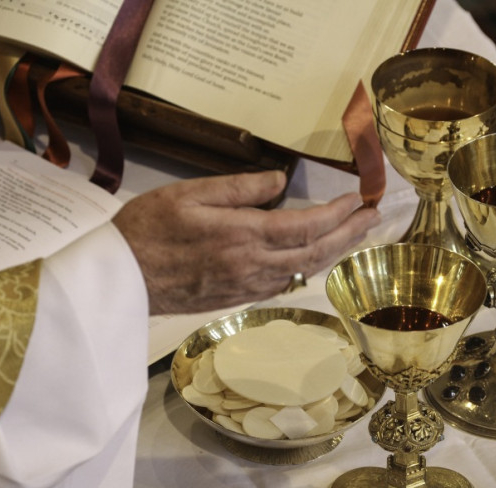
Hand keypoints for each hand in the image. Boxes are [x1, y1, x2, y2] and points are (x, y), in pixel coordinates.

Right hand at [112, 171, 380, 314]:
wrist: (121, 280)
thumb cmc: (147, 230)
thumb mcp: (190, 194)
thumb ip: (240, 188)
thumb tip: (279, 181)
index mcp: (243, 236)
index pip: (307, 225)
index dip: (338, 213)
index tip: (358, 198)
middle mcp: (253, 265)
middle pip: (316, 252)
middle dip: (350, 234)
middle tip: (373, 218)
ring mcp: (248, 286)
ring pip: (305, 271)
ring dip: (334, 252)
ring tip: (354, 235)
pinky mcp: (238, 298)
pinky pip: (285, 283)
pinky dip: (308, 268)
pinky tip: (315, 258)